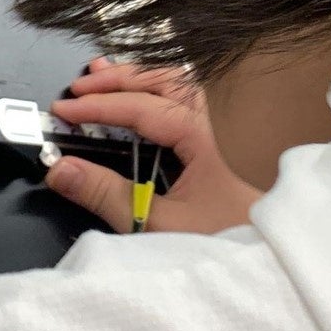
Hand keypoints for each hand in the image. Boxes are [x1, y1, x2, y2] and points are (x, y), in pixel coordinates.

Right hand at [42, 60, 260, 233]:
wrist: (267, 254)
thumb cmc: (224, 240)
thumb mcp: (158, 226)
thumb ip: (108, 196)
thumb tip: (63, 169)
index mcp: (207, 141)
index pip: (146, 108)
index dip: (101, 105)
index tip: (66, 109)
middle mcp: (218, 127)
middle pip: (167, 82)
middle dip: (119, 80)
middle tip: (80, 87)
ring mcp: (221, 130)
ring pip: (179, 86)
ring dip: (139, 79)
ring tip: (102, 76)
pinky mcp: (220, 142)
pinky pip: (186, 101)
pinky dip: (156, 91)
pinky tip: (138, 94)